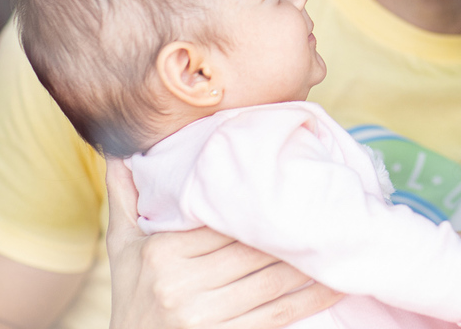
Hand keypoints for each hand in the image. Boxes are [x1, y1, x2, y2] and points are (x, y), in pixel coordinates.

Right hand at [105, 159, 341, 328]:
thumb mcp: (122, 248)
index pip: (226, 220)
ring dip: (313, 263)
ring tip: (342, 241)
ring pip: (273, 281)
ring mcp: (205, 316)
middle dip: (296, 230)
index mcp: (163, 252)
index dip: (265, 205)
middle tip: (333, 208)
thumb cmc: (132, 297)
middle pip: (255, 249)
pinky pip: (278, 315)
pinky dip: (311, 301)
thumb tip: (118, 147)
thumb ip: (126, 196)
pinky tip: (335, 286)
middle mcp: (183, 284)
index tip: (298, 184)